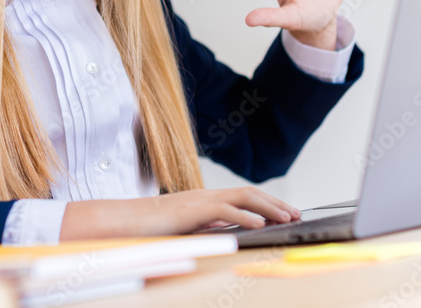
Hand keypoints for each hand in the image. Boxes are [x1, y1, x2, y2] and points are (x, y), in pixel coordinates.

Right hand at [59, 187, 300, 239]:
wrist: (124, 222)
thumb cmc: (151, 228)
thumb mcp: (186, 226)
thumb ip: (207, 224)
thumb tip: (229, 227)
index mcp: (205, 199)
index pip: (243, 197)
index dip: (266, 203)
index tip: (285, 212)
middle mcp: (206, 195)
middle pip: (249, 193)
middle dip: (275, 203)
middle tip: (296, 214)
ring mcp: (200, 200)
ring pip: (242, 198)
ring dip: (268, 208)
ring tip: (286, 218)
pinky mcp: (193, 210)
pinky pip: (225, 210)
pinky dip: (245, 216)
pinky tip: (260, 225)